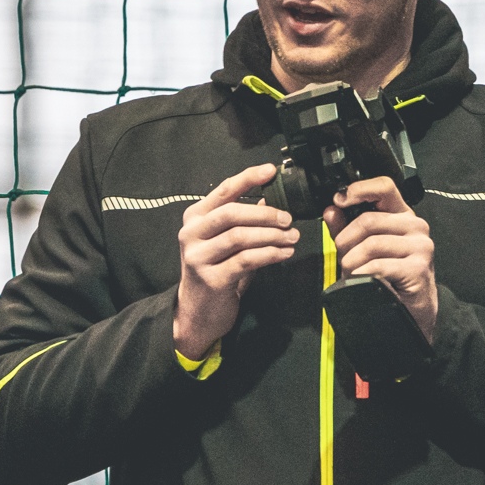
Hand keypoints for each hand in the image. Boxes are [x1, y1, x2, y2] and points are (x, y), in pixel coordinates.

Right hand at [174, 164, 298, 358]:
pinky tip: (284, 253)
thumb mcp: (226, 242)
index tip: (271, 171)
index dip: (248, 178)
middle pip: (232, 213)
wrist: (199, 313)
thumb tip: (270, 200)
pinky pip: (246, 260)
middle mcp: (192, 234)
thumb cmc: (217, 272)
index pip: (223, 191)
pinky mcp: (211, 278)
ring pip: (240, 237)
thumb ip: (243, 221)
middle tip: (288, 218)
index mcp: (195, 218)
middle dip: (265, 213)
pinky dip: (269, 254)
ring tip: (292, 237)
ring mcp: (199, 257)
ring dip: (271, 235)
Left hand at [323, 177, 436, 342]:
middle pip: (369, 220)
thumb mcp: (362, 247)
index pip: (384, 186)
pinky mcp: (418, 267)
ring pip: (371, 243)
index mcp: (402, 215)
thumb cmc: (388, 276)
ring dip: (352, 261)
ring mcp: (420, 246)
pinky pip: (379, 265)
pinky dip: (363, 273)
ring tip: (351, 272)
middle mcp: (415, 226)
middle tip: (341, 257)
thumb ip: (346, 227)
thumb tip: (331, 210)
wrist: (410, 310)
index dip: (360, 189)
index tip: (340, 200)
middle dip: (346, 241)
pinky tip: (361, 279)